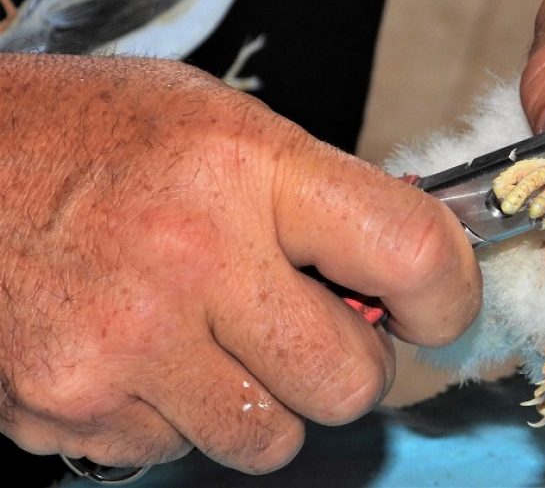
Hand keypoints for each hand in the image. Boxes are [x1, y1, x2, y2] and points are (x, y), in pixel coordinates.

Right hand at [0, 55, 479, 471]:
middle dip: (351, 362)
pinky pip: (182, 451)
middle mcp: (187, 261)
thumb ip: (323, 195)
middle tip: (312, 321)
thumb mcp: (226, 122)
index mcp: (245, 167)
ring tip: (220, 334)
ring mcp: (121, 349)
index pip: (407, 251)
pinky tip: (147, 348)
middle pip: (351, 382)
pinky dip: (184, 412)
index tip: (435, 303)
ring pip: (274, 439)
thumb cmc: (100, 134)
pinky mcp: (69, 412)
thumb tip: (411, 268)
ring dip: (270, 399)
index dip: (447, 291)